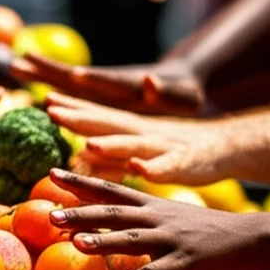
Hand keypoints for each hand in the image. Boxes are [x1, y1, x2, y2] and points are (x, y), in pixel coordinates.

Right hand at [12, 54, 203, 115]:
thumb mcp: (181, 96)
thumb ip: (164, 91)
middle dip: (49, 69)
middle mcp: (109, 82)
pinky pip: (70, 91)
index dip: (85, 79)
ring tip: (15, 65)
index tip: (67, 74)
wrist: (178, 80)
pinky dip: (52, 88)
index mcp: (127, 85)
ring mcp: (101, 86)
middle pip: (74, 76)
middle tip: (19, 60)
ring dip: (42, 73)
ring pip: (66, 80)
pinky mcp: (98, 93)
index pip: (103, 81)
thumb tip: (151, 81)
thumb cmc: (184, 94)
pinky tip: (34, 93)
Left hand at [46, 93, 230, 185]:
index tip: (45, 100)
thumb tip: (81, 153)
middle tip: (52, 111)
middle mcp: (143, 132)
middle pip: (107, 123)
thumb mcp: (141, 145)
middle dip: (80, 118)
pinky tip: (143, 169)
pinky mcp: (185, 163)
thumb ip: (112, 146)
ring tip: (90, 146)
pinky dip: (155, 168)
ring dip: (112, 146)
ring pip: (134, 145)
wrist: (224, 147)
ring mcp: (163, 147)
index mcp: (131, 128)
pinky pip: (169, 166)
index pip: (96, 116)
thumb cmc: (175, 149)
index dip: (72, 107)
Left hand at [47, 170, 261, 269]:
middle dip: (79, 212)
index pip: (109, 189)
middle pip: (112, 212)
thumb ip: (147, 221)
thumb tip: (120, 226)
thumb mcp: (176, 218)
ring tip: (73, 242)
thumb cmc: (214, 233)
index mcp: (153, 206)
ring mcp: (171, 240)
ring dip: (101, 240)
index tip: (51, 173)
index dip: (80, 182)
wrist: (257, 239)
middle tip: (49, 214)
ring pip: (130, 239)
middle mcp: (157, 218)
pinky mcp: (186, 264)